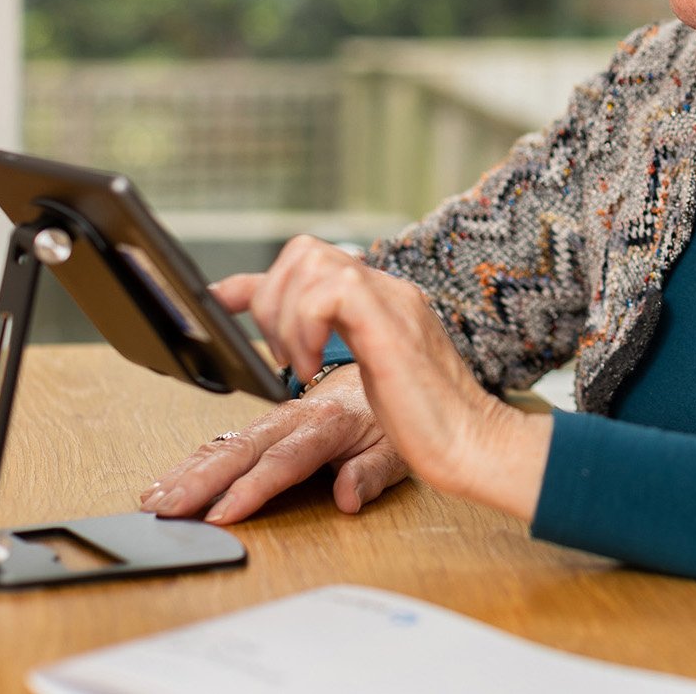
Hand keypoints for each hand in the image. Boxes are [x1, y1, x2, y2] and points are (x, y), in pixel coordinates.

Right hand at [141, 363, 405, 523]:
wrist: (384, 370)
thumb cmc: (388, 418)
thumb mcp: (397, 449)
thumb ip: (373, 474)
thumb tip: (348, 499)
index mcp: (328, 424)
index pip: (285, 460)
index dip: (252, 487)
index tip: (221, 513)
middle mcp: (295, 417)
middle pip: (242, 451)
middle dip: (201, 480)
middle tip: (168, 508)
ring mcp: (275, 419)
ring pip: (226, 444)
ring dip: (188, 472)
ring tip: (155, 499)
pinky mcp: (263, 425)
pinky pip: (224, 442)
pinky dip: (193, 461)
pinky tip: (166, 481)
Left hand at [213, 236, 551, 520]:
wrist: (475, 443)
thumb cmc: (432, 424)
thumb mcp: (367, 383)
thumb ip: (332, 360)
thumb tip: (290, 365)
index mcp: (379, 304)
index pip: (311, 265)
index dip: (258, 280)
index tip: (220, 299)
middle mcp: (385, 291)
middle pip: (303, 253)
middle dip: (267, 298)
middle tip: (277, 354)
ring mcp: (389, 301)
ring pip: (310, 260)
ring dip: (285, 313)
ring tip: (297, 363)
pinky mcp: (388, 323)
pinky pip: (330, 290)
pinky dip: (306, 324)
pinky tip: (312, 364)